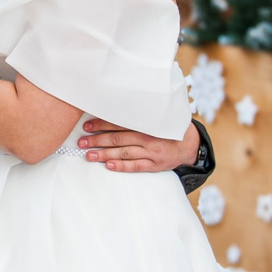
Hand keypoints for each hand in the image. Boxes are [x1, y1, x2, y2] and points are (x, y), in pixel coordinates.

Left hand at [76, 117, 200, 172]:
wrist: (190, 145)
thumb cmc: (168, 128)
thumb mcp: (157, 117)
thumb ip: (138, 114)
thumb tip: (115, 105)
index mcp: (146, 124)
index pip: (119, 123)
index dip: (101, 124)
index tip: (87, 126)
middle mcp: (147, 138)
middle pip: (117, 139)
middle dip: (97, 140)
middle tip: (82, 142)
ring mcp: (151, 153)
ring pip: (123, 153)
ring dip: (104, 154)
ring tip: (89, 155)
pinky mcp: (154, 165)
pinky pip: (135, 166)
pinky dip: (121, 166)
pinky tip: (109, 165)